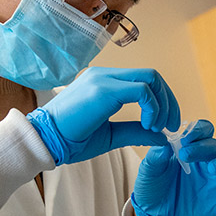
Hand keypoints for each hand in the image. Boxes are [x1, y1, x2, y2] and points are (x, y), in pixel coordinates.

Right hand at [26, 67, 179, 164]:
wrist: (44, 141)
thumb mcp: (111, 135)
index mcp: (105, 83)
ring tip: (158, 128)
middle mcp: (105, 75)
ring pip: (151, 79)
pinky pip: (142, 90)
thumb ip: (136, 132)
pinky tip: (149, 125)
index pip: (144, 80)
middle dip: (169, 101)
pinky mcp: (104, 89)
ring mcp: (104, 79)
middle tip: (172, 126)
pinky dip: (153, 107)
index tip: (167, 125)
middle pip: (152, 76)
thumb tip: (162, 136)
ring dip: (163, 105)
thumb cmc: (71, 139)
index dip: (163, 100)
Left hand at [131, 120, 215, 215]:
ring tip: (213, 168)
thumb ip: (156, 157)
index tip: (184, 136)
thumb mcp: (149, 172)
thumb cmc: (153, 189)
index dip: (197, 130)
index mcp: (192, 148)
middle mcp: (209, 160)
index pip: (203, 131)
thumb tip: (165, 144)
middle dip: (203, 147)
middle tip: (186, 155)